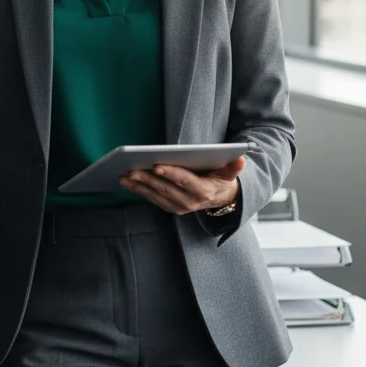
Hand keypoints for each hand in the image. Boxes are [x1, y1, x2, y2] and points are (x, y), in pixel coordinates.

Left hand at [119, 157, 243, 215]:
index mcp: (204, 192)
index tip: (156, 166)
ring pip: (156, 195)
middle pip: (166, 189)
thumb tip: (241, 158)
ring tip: (124, 176)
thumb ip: (234, 167)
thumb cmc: (221, 180)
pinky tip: (127, 182)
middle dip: (147, 179)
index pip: (185, 182)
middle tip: (132, 169)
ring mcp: (179, 207)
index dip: (171, 174)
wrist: (220, 199)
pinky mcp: (170, 208)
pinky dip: (139, 190)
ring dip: (139, 186)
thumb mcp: (230, 173)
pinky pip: (152, 199)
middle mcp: (190, 202)